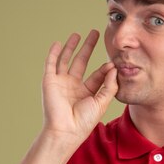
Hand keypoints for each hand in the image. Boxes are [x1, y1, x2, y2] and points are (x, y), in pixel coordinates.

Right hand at [41, 30, 117, 144]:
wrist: (66, 130)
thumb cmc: (84, 121)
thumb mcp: (102, 102)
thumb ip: (109, 85)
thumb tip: (114, 68)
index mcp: (86, 93)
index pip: (97, 75)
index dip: (105, 68)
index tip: (113, 61)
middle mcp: (73, 86)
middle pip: (82, 62)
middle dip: (88, 48)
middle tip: (95, 33)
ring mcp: (61, 83)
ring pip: (66, 60)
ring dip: (71, 47)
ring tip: (77, 34)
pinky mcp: (50, 81)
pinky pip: (51, 64)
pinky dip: (54, 53)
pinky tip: (58, 43)